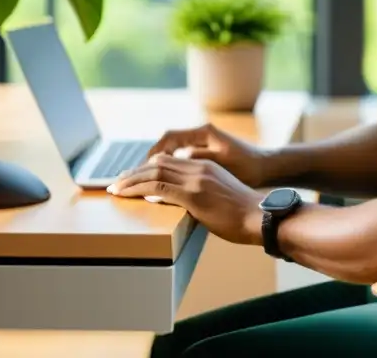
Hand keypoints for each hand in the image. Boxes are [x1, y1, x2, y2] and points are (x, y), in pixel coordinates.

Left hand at [108, 155, 264, 245]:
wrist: (260, 216)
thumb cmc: (244, 213)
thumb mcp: (221, 194)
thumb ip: (202, 192)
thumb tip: (185, 203)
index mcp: (206, 166)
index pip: (169, 160)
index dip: (147, 166)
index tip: (133, 176)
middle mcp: (199, 168)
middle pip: (158, 163)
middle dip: (134, 172)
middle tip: (117, 182)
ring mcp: (196, 180)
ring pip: (155, 173)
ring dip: (131, 181)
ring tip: (116, 189)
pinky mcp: (194, 195)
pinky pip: (159, 188)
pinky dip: (140, 190)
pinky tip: (130, 195)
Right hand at [147, 123, 266, 186]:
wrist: (266, 169)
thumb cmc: (248, 166)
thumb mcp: (223, 163)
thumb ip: (198, 159)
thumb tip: (173, 158)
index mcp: (204, 133)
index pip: (168, 139)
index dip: (151, 155)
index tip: (138, 171)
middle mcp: (202, 134)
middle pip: (166, 144)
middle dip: (148, 161)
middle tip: (131, 177)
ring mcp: (204, 143)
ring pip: (173, 151)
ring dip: (157, 165)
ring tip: (142, 180)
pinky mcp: (207, 153)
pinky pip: (182, 157)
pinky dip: (170, 166)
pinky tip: (164, 181)